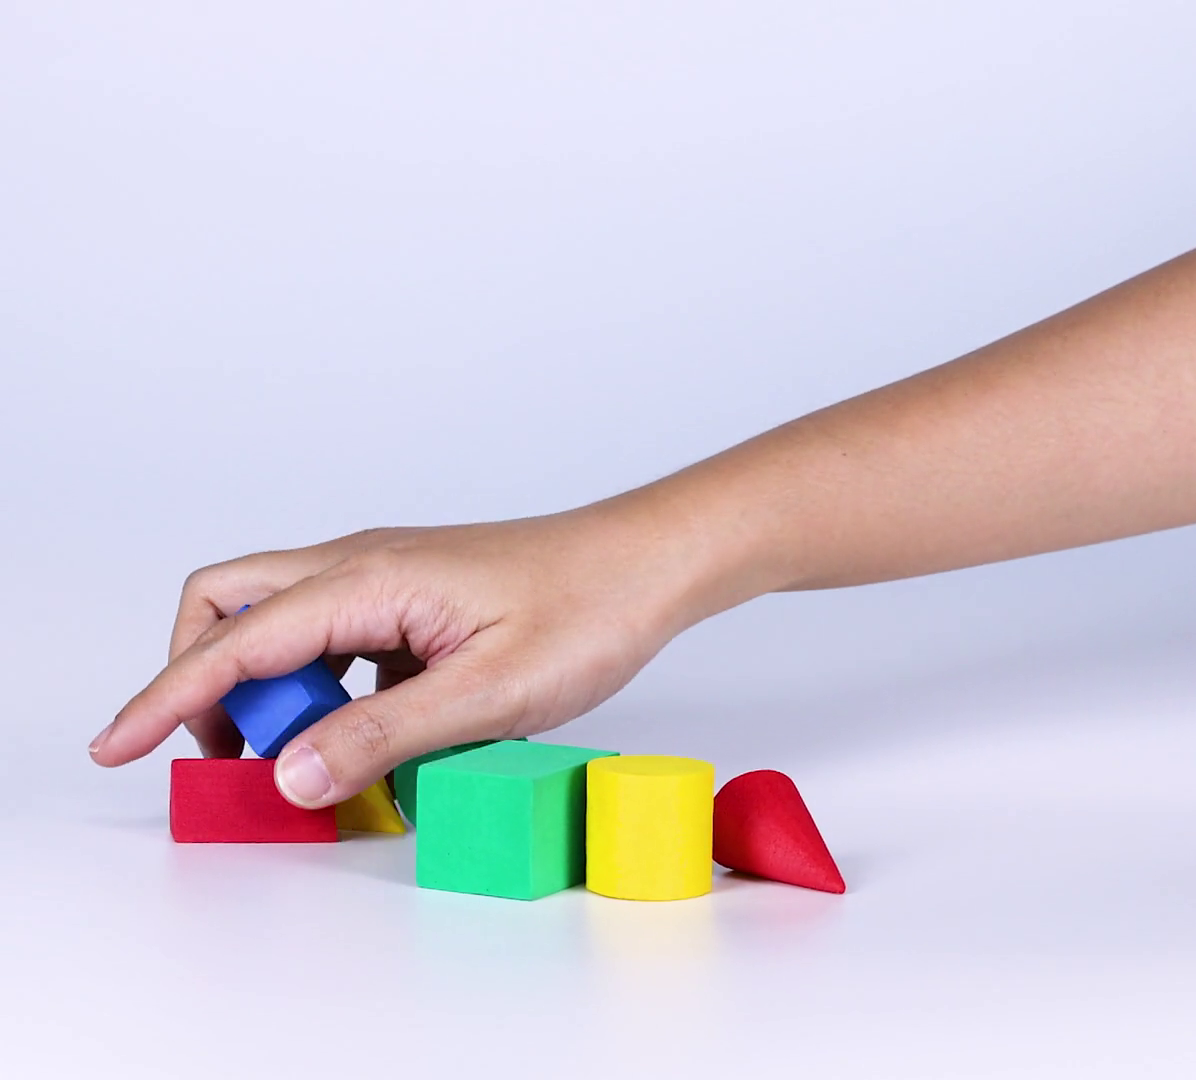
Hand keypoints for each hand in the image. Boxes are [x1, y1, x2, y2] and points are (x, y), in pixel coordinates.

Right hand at [92, 499, 732, 807]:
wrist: (651, 562)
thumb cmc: (589, 609)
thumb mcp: (489, 691)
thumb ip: (384, 732)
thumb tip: (290, 772)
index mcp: (367, 580)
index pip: (234, 642)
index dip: (166, 698)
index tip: (116, 746)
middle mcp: (361, 566)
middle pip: (229, 608)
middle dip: (203, 682)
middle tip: (233, 759)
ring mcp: (386, 578)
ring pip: (280, 624)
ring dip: (269, 689)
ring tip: (307, 760)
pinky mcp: (413, 601)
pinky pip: (336, 640)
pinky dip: (325, 687)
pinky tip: (371, 734)